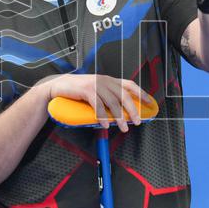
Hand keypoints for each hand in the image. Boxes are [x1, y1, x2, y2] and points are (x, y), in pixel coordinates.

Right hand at [39, 74, 153, 132]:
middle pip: (124, 95)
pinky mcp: (86, 90)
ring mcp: (95, 84)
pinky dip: (102, 116)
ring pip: (112, 102)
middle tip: (138, 121)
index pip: (130, 85)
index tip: (150, 103)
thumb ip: (108, 97)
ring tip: (124, 127)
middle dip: (133, 109)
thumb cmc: (78, 91)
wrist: (59, 86)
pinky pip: (98, 105)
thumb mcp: (96, 90)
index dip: (141, 93)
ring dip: (119, 117)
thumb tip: (121, 112)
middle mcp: (104, 80)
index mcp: (109, 80)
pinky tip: (105, 124)